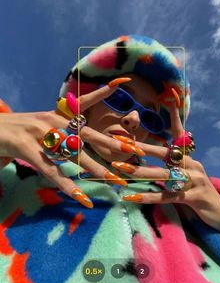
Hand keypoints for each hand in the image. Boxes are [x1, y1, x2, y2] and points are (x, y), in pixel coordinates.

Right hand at [0, 79, 144, 208]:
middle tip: (135, 151)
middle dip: (112, 143)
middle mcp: (53, 122)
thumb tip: (80, 140)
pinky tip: (82, 198)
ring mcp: (41, 136)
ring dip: (96, 169)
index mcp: (57, 114)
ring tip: (115, 181)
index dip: (103, 92)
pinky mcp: (29, 151)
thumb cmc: (20, 129)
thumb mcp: (43, 123)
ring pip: (74, 155)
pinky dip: (68, 186)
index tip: (122, 84)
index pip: (83, 101)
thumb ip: (62, 129)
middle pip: (88, 134)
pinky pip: (53, 172)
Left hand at [112, 95, 219, 232]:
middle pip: (165, 153)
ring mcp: (194, 180)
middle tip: (121, 143)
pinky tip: (132, 196)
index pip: (180, 133)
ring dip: (140, 171)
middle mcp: (192, 165)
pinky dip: (149, 196)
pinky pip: (168, 196)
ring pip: (164, 174)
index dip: (175, 116)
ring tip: (121, 169)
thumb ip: (172, 165)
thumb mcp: (186, 174)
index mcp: (188, 157)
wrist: (219, 210)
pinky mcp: (194, 197)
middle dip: (142, 147)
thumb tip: (154, 157)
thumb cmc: (197, 190)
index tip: (168, 98)